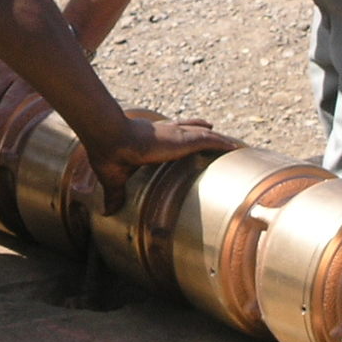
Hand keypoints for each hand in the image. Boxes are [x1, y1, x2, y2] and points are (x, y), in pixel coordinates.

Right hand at [81, 117, 232, 212]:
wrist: (112, 139)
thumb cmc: (109, 154)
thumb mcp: (113, 177)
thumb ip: (114, 194)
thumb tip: (105, 213)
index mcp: (150, 138)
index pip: (170, 130)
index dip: (181, 130)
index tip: (188, 131)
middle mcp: (166, 131)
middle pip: (190, 127)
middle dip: (202, 129)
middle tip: (214, 132)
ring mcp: (177, 134)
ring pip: (204, 133)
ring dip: (219, 138)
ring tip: (233, 144)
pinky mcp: (184, 139)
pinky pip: (211, 140)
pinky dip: (223, 144)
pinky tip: (235, 147)